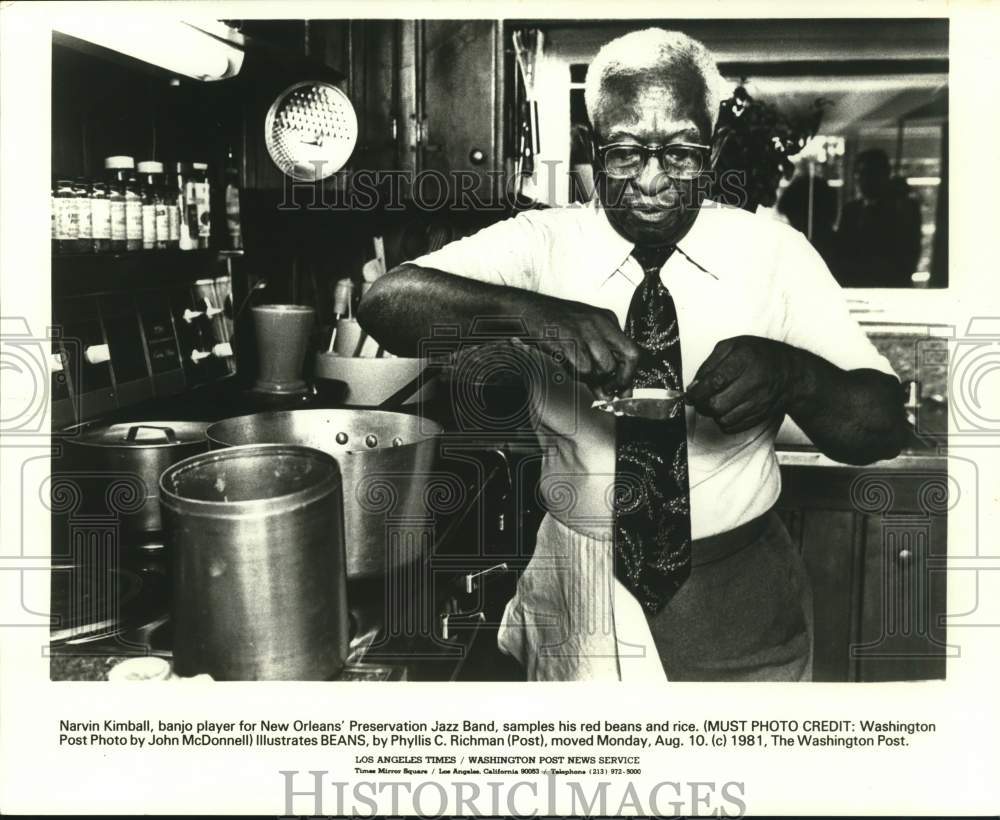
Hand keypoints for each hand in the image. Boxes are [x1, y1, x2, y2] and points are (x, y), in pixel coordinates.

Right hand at [522, 294, 641, 398]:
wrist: (528, 311)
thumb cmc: (554, 327)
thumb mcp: (583, 339)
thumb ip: (598, 364)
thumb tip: (610, 393)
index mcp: (608, 321)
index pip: (633, 352)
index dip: (628, 376)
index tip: (621, 392)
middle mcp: (601, 323)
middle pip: (628, 357)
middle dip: (618, 379)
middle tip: (606, 391)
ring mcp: (586, 330)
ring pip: (606, 366)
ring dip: (593, 378)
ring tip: (577, 371)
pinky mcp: (570, 339)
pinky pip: (584, 367)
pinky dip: (576, 374)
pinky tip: (566, 365)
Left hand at [685, 335, 796, 433]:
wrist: (790, 372)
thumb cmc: (758, 356)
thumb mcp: (732, 347)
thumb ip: (708, 365)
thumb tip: (693, 387)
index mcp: (744, 359)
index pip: (714, 382)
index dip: (697, 392)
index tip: (690, 395)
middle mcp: (754, 382)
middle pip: (716, 405)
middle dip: (702, 404)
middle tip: (701, 399)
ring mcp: (759, 402)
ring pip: (723, 419)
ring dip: (713, 413)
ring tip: (717, 401)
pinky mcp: (760, 416)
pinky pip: (732, 427)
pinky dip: (724, 421)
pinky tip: (728, 408)